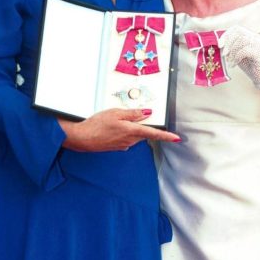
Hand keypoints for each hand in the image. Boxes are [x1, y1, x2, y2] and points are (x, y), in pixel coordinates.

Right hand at [57, 108, 180, 151]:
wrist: (82, 138)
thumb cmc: (96, 124)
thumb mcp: (115, 113)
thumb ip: (132, 114)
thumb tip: (146, 113)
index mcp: (132, 131)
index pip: (153, 133)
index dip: (166, 136)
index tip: (176, 138)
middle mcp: (130, 140)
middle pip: (143, 132)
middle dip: (140, 124)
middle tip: (127, 116)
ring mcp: (124, 145)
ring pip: (135, 135)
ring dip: (130, 128)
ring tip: (114, 121)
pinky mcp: (118, 147)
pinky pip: (126, 138)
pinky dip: (123, 132)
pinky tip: (112, 128)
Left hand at [220, 25, 259, 89]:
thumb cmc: (250, 66)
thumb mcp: (238, 54)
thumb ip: (232, 47)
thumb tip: (220, 43)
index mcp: (251, 36)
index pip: (236, 28)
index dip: (226, 35)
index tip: (220, 45)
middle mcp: (256, 37)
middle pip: (238, 32)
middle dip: (228, 43)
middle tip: (224, 55)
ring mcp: (259, 44)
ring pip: (241, 41)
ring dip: (232, 52)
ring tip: (229, 62)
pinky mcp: (259, 52)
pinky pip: (244, 51)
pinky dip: (236, 58)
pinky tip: (233, 65)